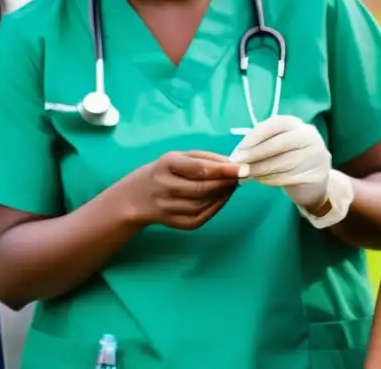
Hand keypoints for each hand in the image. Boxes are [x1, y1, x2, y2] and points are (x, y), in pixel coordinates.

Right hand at [118, 151, 246, 230]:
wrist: (137, 196)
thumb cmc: (165, 170)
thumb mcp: (180, 157)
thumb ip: (206, 159)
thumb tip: (232, 165)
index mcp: (166, 164)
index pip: (199, 169)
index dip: (223, 170)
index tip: (243, 169)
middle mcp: (164, 187)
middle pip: (202, 189)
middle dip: (226, 183)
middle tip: (241, 177)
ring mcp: (167, 208)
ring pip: (203, 204)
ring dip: (223, 195)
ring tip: (232, 185)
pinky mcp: (174, 223)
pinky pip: (200, 217)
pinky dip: (216, 207)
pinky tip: (222, 198)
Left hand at [230, 116, 330, 210]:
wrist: (315, 181)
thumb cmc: (290, 158)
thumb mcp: (279, 145)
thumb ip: (261, 145)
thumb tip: (237, 154)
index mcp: (297, 125)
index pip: (276, 124)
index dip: (256, 135)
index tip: (239, 148)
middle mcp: (309, 137)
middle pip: (279, 143)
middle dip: (255, 153)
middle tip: (238, 163)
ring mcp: (315, 156)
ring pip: (281, 162)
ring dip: (259, 169)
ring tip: (245, 173)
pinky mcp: (315, 175)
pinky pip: (287, 177)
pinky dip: (269, 179)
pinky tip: (260, 180)